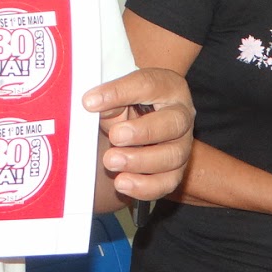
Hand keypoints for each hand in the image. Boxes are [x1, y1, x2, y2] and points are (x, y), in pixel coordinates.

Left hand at [86, 67, 194, 203]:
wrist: (136, 130)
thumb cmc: (127, 109)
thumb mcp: (117, 99)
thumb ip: (109, 101)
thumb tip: (93, 104)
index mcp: (168, 88)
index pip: (149, 85)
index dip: (120, 92)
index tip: (90, 102)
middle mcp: (182, 116)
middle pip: (174, 123)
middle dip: (143, 132)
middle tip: (115, 136)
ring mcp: (182, 145)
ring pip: (174, 156)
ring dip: (141, 161)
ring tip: (111, 161)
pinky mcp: (176, 171)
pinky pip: (168, 182)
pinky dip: (145, 186)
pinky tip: (122, 182)